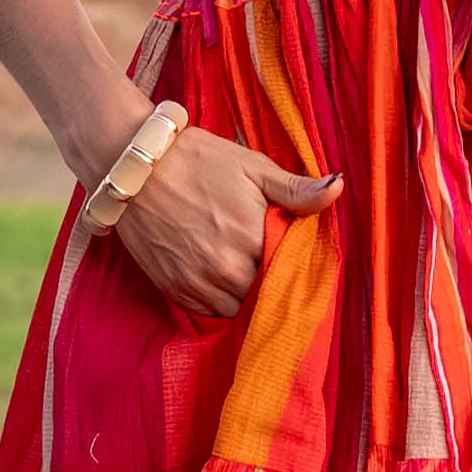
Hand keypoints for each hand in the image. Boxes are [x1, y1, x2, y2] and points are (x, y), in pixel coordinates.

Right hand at [107, 122, 340, 319]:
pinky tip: (220, 275)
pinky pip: (209, 311)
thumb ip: (296, 188)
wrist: (132, 166)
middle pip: (266, 294)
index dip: (294, 264)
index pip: (291, 271)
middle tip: (266, 258)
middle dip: (271, 281)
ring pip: (239, 309)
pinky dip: (220, 299)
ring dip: (246, 294)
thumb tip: (338, 189)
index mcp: (252, 238)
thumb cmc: (197, 160)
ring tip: (243, 267)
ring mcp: (197, 282)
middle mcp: (226, 269)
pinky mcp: (174, 289)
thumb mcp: (252, 165)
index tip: (291, 252)